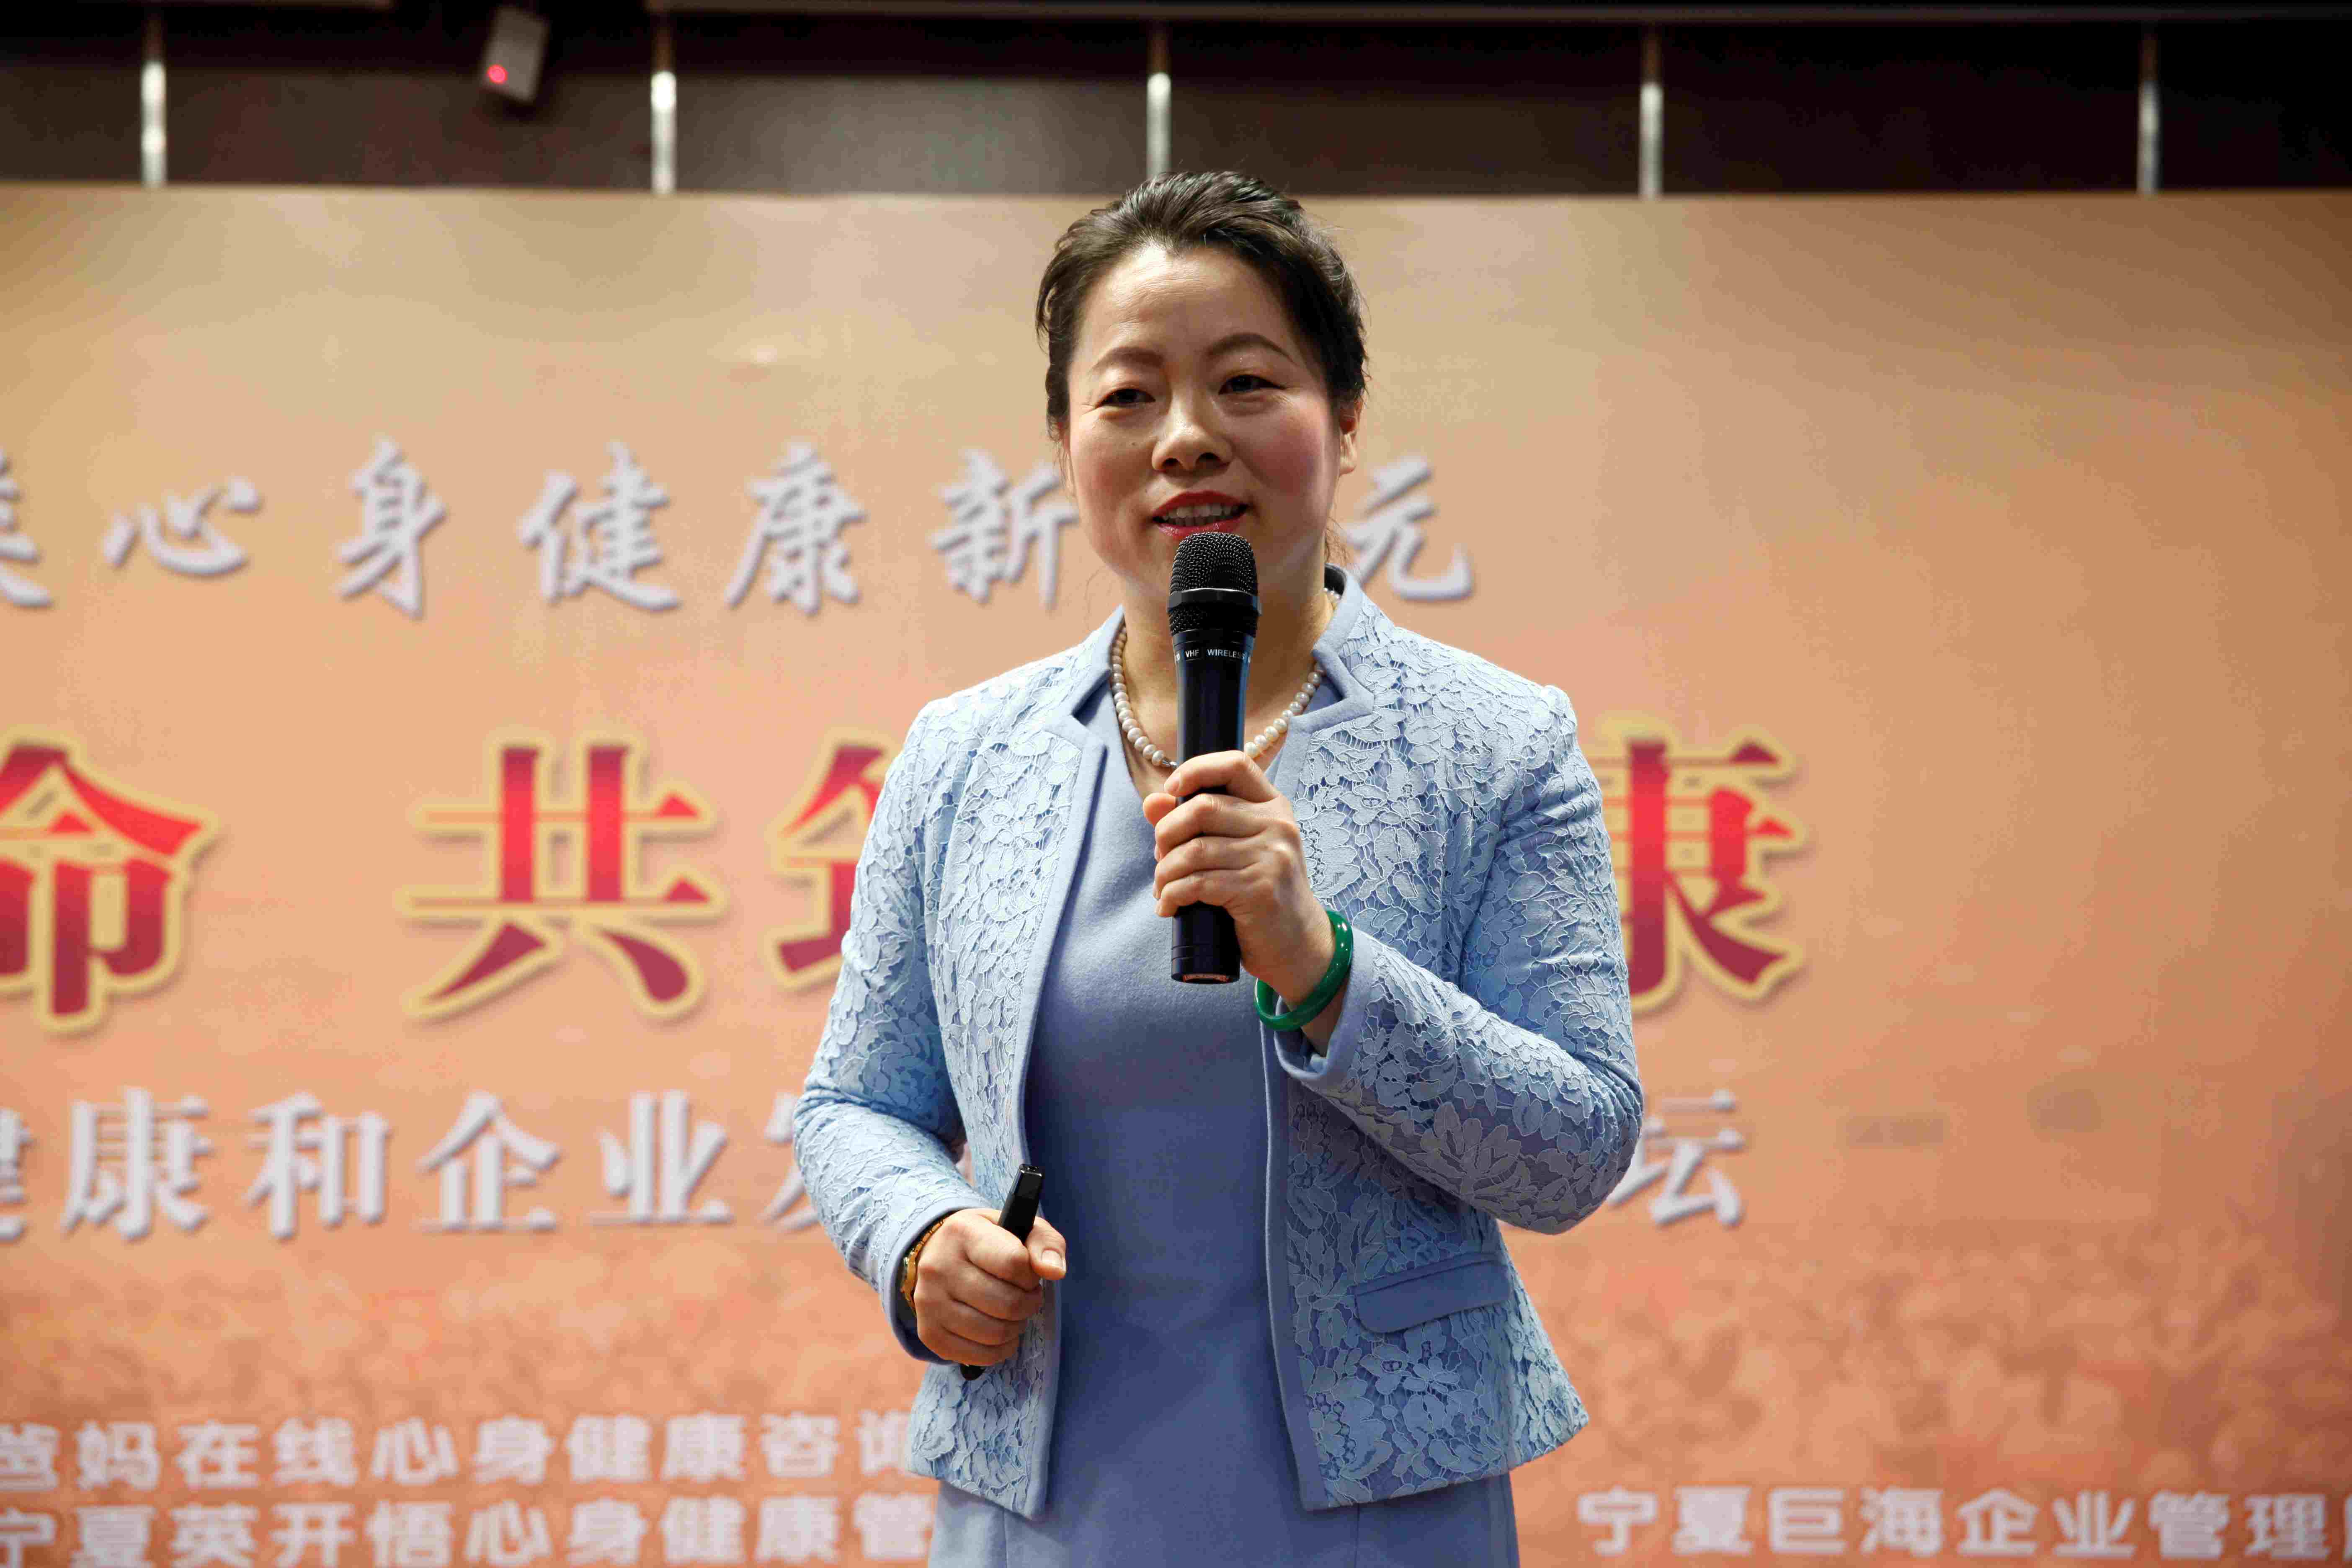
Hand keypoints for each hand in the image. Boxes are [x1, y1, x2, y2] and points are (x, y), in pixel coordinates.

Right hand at [908, 1208, 1067, 1366]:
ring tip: (1014, 1314)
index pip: (1013, 1263)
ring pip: (994, 1333)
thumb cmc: (988, 1242)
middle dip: (1028, 1304)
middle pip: (1007, 1303)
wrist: (939, 1255)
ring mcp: (929, 1302)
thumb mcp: (1019, 1228)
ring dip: (1016, 1328)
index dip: (1031, 1275)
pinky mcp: (928, 1332)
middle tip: (1027, 1297)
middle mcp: (939, 1267)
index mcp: (963, 1232)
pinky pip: (977, 1355)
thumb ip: (1045, 1243)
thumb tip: (1054, 1271)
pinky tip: (1001, 1334)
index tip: (1028, 1274)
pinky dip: (999, 1350)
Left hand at [1143, 749, 1334, 1005]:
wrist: (1297, 943)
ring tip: (1162, 888)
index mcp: (1272, 807)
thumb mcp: (1235, 850)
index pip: (1235, 763)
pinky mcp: (1260, 889)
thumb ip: (1196, 823)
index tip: (1171, 791)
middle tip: (1161, 858)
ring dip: (1164, 872)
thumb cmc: (1260, 893)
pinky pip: (1199, 883)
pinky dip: (1173, 895)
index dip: (1196, 770)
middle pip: (1202, 807)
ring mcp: (1272, 856)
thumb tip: (1152, 801)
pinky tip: (1168, 906)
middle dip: (1166, 833)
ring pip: (1194, 850)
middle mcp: (1277, 825)